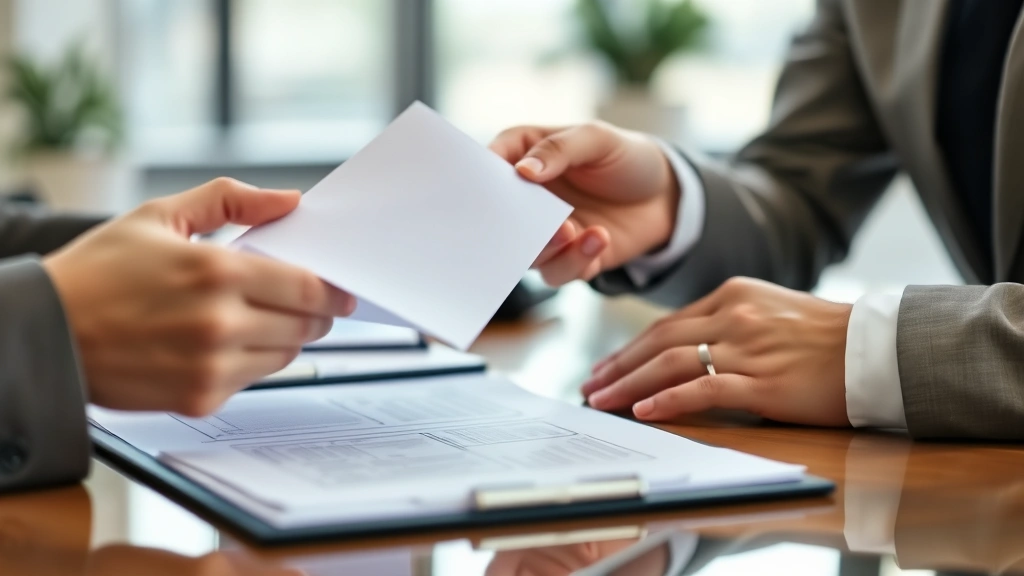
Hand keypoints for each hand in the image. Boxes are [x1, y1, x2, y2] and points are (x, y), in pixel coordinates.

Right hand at [43, 178, 354, 416]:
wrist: (45, 333)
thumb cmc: (99, 271)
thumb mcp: (160, 216)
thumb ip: (230, 200)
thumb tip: (288, 200)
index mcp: (218, 272)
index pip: (307, 287)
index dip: (332, 290)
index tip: (339, 290)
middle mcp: (221, 323)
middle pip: (306, 324)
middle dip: (315, 313)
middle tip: (307, 304)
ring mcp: (213, 365)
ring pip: (286, 355)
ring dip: (286, 337)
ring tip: (259, 319)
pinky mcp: (201, 398)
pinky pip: (254, 379)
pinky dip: (252, 362)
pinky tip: (225, 343)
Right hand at [490, 122, 679, 285]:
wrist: (665, 197)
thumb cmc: (627, 157)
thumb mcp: (597, 138)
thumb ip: (559, 150)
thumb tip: (523, 171)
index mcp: (524, 157)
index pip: (489, 166)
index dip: (483, 179)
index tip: (489, 189)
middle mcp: (527, 199)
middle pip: (500, 218)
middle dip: (513, 224)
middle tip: (534, 218)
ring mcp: (546, 233)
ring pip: (526, 253)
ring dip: (545, 246)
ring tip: (572, 230)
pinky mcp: (569, 259)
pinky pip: (559, 272)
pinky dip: (576, 260)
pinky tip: (599, 238)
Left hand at [582, 278, 852, 426]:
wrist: (880, 349)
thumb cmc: (828, 336)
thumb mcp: (772, 311)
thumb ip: (730, 322)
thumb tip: (687, 348)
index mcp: (733, 295)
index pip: (667, 324)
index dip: (630, 347)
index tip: (605, 365)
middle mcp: (734, 316)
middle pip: (658, 341)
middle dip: (617, 365)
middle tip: (589, 385)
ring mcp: (747, 348)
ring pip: (671, 363)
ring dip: (628, 383)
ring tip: (601, 401)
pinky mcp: (763, 382)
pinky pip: (704, 390)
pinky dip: (668, 401)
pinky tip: (643, 411)